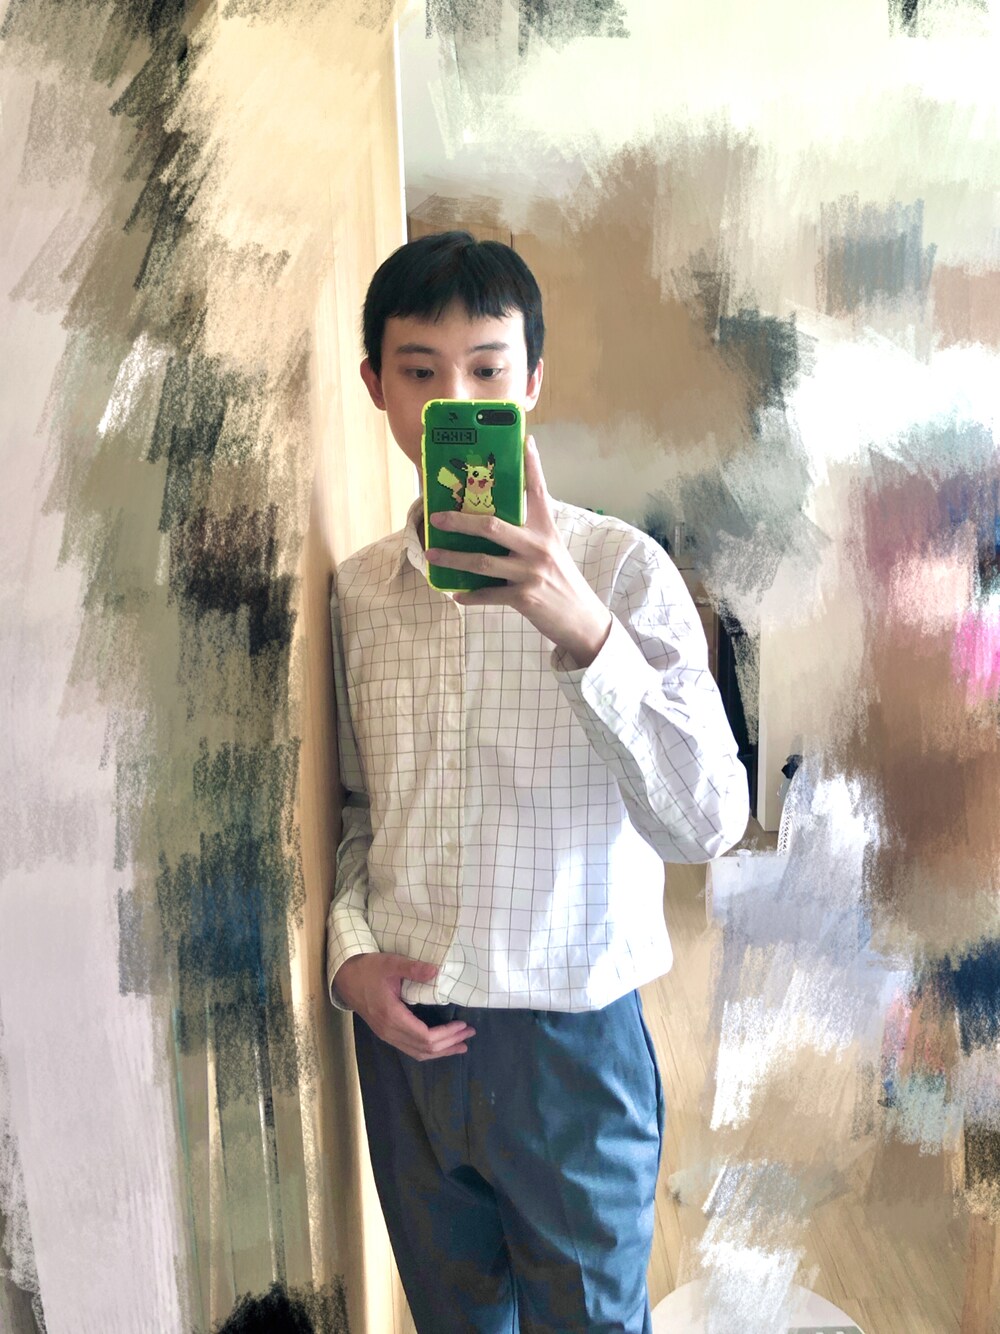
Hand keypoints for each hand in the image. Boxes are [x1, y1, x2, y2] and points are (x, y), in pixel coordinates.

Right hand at [333, 953, 474, 1059]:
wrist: (345, 977)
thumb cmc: (369, 969)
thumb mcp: (391, 963)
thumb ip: (414, 968)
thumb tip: (437, 971)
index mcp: (392, 1017)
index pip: (425, 1037)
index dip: (447, 1035)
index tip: (463, 1025)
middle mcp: (389, 1032)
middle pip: (424, 1049)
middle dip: (449, 1044)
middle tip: (469, 1034)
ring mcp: (386, 1035)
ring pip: (417, 1053)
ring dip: (440, 1051)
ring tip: (460, 1045)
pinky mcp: (386, 1033)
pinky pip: (410, 1049)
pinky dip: (428, 1050)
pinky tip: (439, 1044)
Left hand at [426, 436, 612, 666]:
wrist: (581, 618)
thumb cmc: (561, 580)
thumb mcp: (551, 549)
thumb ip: (529, 532)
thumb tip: (495, 521)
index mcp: (546, 530)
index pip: (538, 491)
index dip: (532, 465)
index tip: (525, 441)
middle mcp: (538, 547)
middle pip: (492, 526)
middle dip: (460, 521)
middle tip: (437, 517)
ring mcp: (530, 573)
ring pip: (483, 562)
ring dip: (454, 558)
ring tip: (433, 554)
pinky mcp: (525, 597)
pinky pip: (488, 595)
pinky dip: (470, 595)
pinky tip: (455, 593)